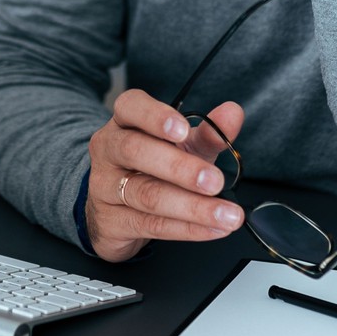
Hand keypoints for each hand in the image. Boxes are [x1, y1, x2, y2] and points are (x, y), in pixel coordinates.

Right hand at [84, 89, 245, 261]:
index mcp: (125, 122)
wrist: (118, 212)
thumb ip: (209, 132)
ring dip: (192, 207)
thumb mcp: (183, 148)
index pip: (130, 106)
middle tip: (215, 181)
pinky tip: (210, 229)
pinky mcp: (110, 222)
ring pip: (146, 194)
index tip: (184, 129)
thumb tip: (232, 114)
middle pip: (135, 151)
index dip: (155, 116)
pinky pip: (150, 225)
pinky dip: (185, 228)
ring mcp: (104, 186)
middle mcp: (109, 150)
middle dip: (180, 167)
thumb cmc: (151, 169)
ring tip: (226, 215)